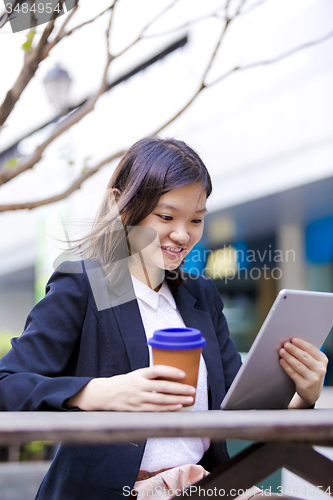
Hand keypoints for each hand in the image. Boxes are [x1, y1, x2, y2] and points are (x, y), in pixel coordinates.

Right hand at [67, 365, 195, 411]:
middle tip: (192, 389)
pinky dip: (168, 409)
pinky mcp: (138, 410)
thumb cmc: (124, 383)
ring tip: (189, 399)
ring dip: (177, 400)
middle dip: (179, 389)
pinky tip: (177, 407)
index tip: (183, 374)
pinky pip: (156, 410)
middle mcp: (139, 386)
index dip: (170, 371)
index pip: (157, 370)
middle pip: (162, 387)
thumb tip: (171, 374)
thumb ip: (150, 376)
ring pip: (161, 400)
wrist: (106, 394)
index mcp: (139, 374)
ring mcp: (138, 399)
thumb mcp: (136, 374)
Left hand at [279, 337, 327, 407]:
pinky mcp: (305, 385)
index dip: (301, 344)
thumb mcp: (314, 363)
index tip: (293, 339)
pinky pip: (293, 374)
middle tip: (285, 344)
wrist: (312, 392)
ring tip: (282, 351)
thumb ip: (307, 353)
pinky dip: (286, 366)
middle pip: (304, 357)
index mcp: (322, 360)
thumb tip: (292, 342)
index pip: (311, 349)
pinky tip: (282, 361)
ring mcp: (313, 378)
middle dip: (294, 349)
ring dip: (288, 357)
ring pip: (298, 365)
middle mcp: (320, 369)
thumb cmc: (311, 372)